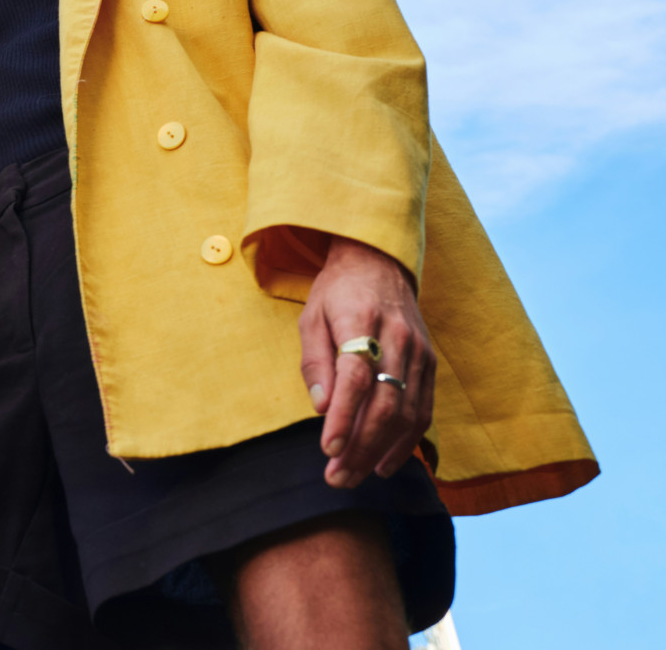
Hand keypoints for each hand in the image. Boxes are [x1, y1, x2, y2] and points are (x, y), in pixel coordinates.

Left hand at [298, 236, 437, 488]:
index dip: (345, 416)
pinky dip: (406, 442)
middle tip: (337, 477)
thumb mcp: (311, 316)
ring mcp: (420, 352)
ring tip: (355, 475)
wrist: (379, 263)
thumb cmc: (337, 292)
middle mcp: (398, 338)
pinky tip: (384, 462)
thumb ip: (314, 361)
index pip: (356, 377)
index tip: (328, 449)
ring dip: (381, 451)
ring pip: (408, 413)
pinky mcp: (431, 364)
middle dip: (360, 446)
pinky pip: (423, 410)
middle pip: (385, 403)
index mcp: (361, 321)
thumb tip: (321, 407)